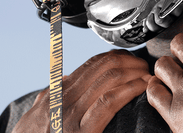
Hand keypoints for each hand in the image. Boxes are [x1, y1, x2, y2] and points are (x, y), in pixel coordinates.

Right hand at [13, 50, 150, 132]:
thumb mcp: (36, 113)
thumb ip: (50, 94)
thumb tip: (63, 77)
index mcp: (59, 91)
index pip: (91, 64)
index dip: (114, 57)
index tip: (129, 58)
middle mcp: (66, 96)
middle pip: (103, 66)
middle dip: (128, 61)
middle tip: (142, 65)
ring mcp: (73, 112)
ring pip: (109, 78)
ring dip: (133, 72)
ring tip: (146, 75)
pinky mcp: (82, 131)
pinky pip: (109, 101)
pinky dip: (129, 89)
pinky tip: (140, 87)